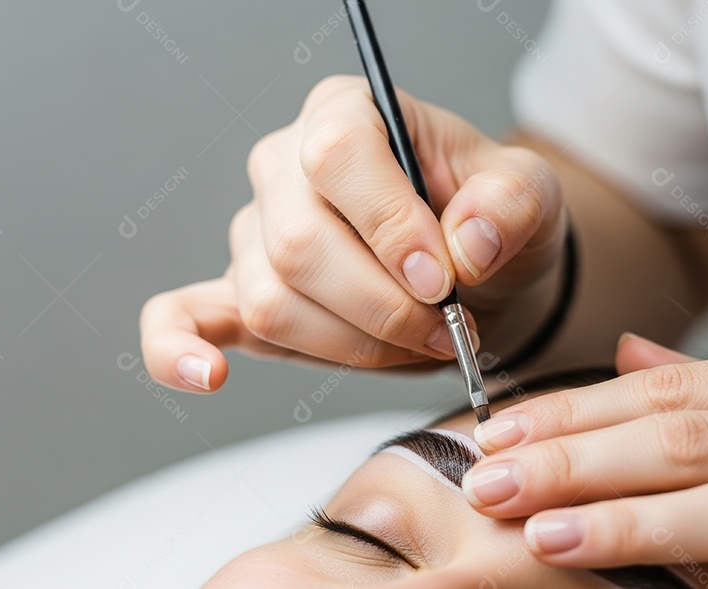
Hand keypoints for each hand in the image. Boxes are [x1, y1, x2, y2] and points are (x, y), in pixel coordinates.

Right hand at [139, 76, 564, 391]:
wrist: (474, 274)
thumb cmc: (489, 223)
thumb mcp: (528, 198)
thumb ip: (509, 205)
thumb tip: (467, 245)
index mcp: (350, 114)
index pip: (338, 156)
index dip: (390, 227)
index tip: (443, 279)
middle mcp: (285, 165)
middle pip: (298, 242)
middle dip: (382, 307)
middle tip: (447, 330)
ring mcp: (254, 232)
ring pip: (271, 300)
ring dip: (350, 344)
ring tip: (414, 345)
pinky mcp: (240, 294)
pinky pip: (181, 316)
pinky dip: (179, 349)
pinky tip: (206, 376)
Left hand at [463, 334, 707, 586]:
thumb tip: (630, 356)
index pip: (674, 383)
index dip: (579, 405)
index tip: (505, 427)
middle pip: (677, 417)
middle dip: (569, 443)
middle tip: (488, 467)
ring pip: (705, 464)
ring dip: (595, 487)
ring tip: (517, 505)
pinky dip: (657, 531)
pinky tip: (586, 540)